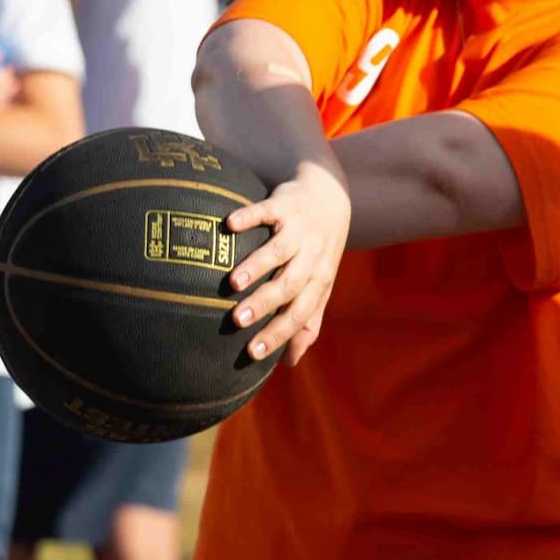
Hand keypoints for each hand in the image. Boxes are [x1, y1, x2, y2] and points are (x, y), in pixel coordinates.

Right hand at [223, 162, 351, 365]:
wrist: (330, 196)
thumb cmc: (317, 250)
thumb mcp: (319, 284)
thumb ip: (306, 321)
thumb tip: (290, 362)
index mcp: (319, 280)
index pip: (300, 313)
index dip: (278, 334)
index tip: (252, 353)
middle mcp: (312, 255)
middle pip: (290, 284)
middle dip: (265, 303)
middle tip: (237, 320)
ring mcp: (300, 228)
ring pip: (280, 250)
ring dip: (257, 266)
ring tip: (233, 283)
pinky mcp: (286, 203)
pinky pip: (267, 209)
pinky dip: (249, 216)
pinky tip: (229, 225)